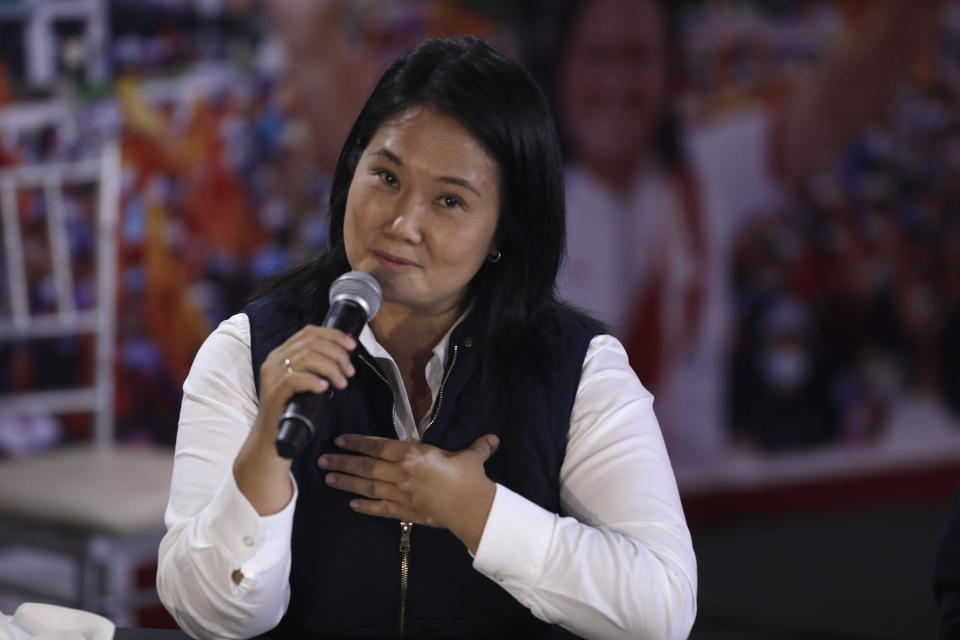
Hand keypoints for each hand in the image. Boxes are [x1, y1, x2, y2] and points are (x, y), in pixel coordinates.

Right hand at [234, 325, 356, 514]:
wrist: (272, 440)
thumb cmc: (294, 411)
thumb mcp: (306, 383)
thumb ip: (318, 367)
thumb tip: (344, 357)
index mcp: (282, 354)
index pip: (308, 332)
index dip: (333, 335)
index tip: (352, 345)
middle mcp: (274, 361)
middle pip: (310, 342)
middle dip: (337, 354)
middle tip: (350, 372)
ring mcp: (272, 376)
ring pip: (306, 357)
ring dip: (331, 368)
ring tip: (342, 383)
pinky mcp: (273, 394)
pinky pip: (294, 379)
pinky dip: (313, 381)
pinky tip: (325, 388)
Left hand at [319, 434, 498, 553]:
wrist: (470, 506)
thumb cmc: (469, 477)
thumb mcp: (471, 457)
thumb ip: (476, 447)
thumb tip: (492, 438)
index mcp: (413, 453)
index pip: (377, 445)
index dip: (357, 442)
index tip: (339, 440)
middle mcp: (401, 472)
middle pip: (365, 466)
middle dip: (342, 462)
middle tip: (321, 460)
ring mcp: (400, 493)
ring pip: (367, 486)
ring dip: (346, 482)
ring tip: (328, 479)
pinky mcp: (404, 512)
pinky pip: (379, 509)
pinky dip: (364, 506)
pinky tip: (351, 504)